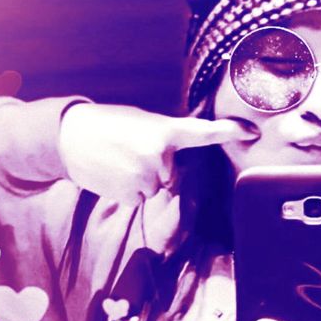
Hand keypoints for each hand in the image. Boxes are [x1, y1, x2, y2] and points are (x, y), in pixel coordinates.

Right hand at [58, 102, 256, 203]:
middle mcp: (160, 154)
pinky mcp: (132, 194)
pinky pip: (141, 198)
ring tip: (119, 161)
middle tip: (131, 150)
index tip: (251, 132)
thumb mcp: (141, 122)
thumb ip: (166, 137)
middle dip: (157, 167)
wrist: (69, 136)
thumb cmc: (108, 125)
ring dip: (142, 179)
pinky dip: (129, 190)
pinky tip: (114, 174)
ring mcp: (147, 177)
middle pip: (173, 174)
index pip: (202, 132)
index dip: (229, 132)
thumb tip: (180, 156)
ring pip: (156, 188)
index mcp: (164, 130)